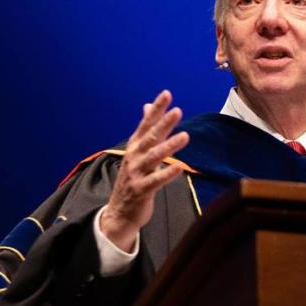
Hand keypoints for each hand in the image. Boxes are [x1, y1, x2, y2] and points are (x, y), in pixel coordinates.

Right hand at [101, 90, 189, 250]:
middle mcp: (133, 157)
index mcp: (134, 147)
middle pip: (150, 137)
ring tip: (185, 136)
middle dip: (163, 123)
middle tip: (177, 111)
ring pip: (153, 157)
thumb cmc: (134, 179)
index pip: (146, 124)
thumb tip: (147, 106)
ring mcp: (135, 174)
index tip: (167, 94)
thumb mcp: (138, 152)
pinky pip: (155, 181)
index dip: (156, 109)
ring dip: (169, 146)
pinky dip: (167, 174)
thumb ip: (146, 130)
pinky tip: (179, 167)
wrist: (119, 212)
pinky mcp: (140, 191)